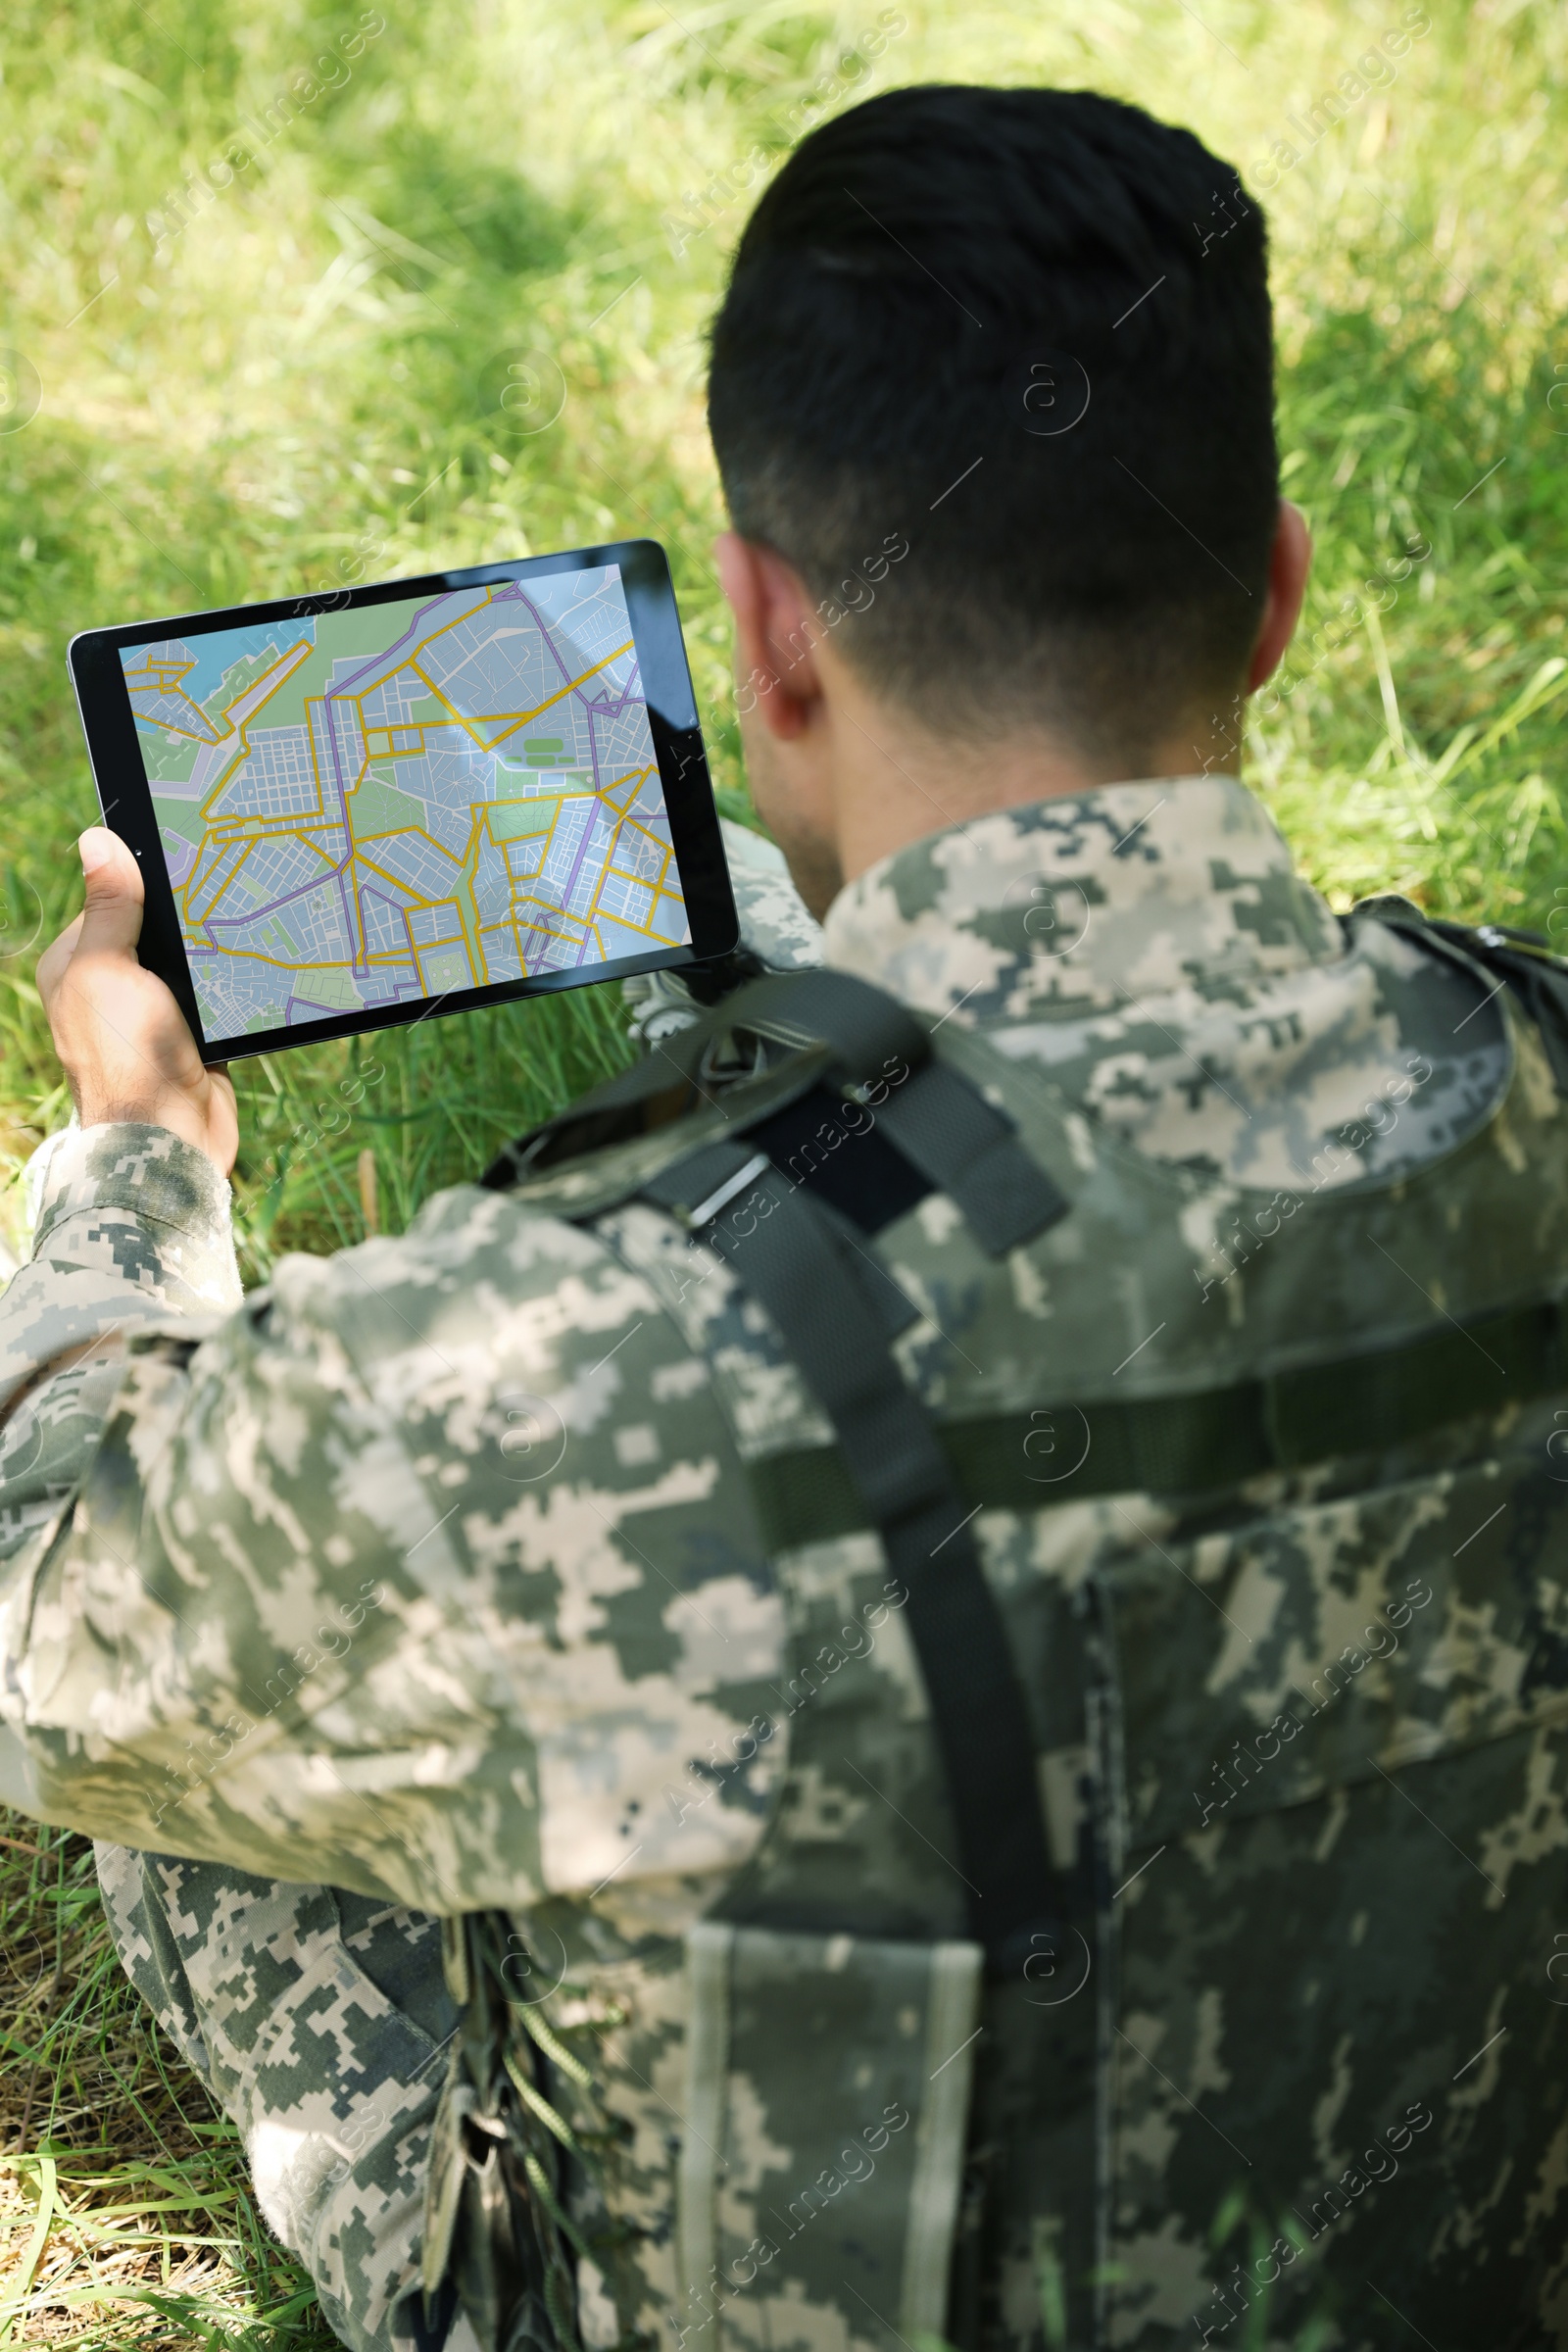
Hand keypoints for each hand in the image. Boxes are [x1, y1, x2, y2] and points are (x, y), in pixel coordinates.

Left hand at [36, 828, 237, 1174]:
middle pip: (155, 929)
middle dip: (186, 920)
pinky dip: (232, 986)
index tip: (186, 867)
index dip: (145, 883)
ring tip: (242, 935)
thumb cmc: (127, 1056)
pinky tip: (252, 973)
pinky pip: (215, 994)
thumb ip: (109, 908)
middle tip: (224, 900)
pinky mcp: (191, 1035)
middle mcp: (109, 988)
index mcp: (75, 966)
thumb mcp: (108, 969)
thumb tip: (98, 838)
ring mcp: (151, 1013)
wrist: (172, 1139)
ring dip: (214, 954)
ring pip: (190, 960)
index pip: (111, 900)